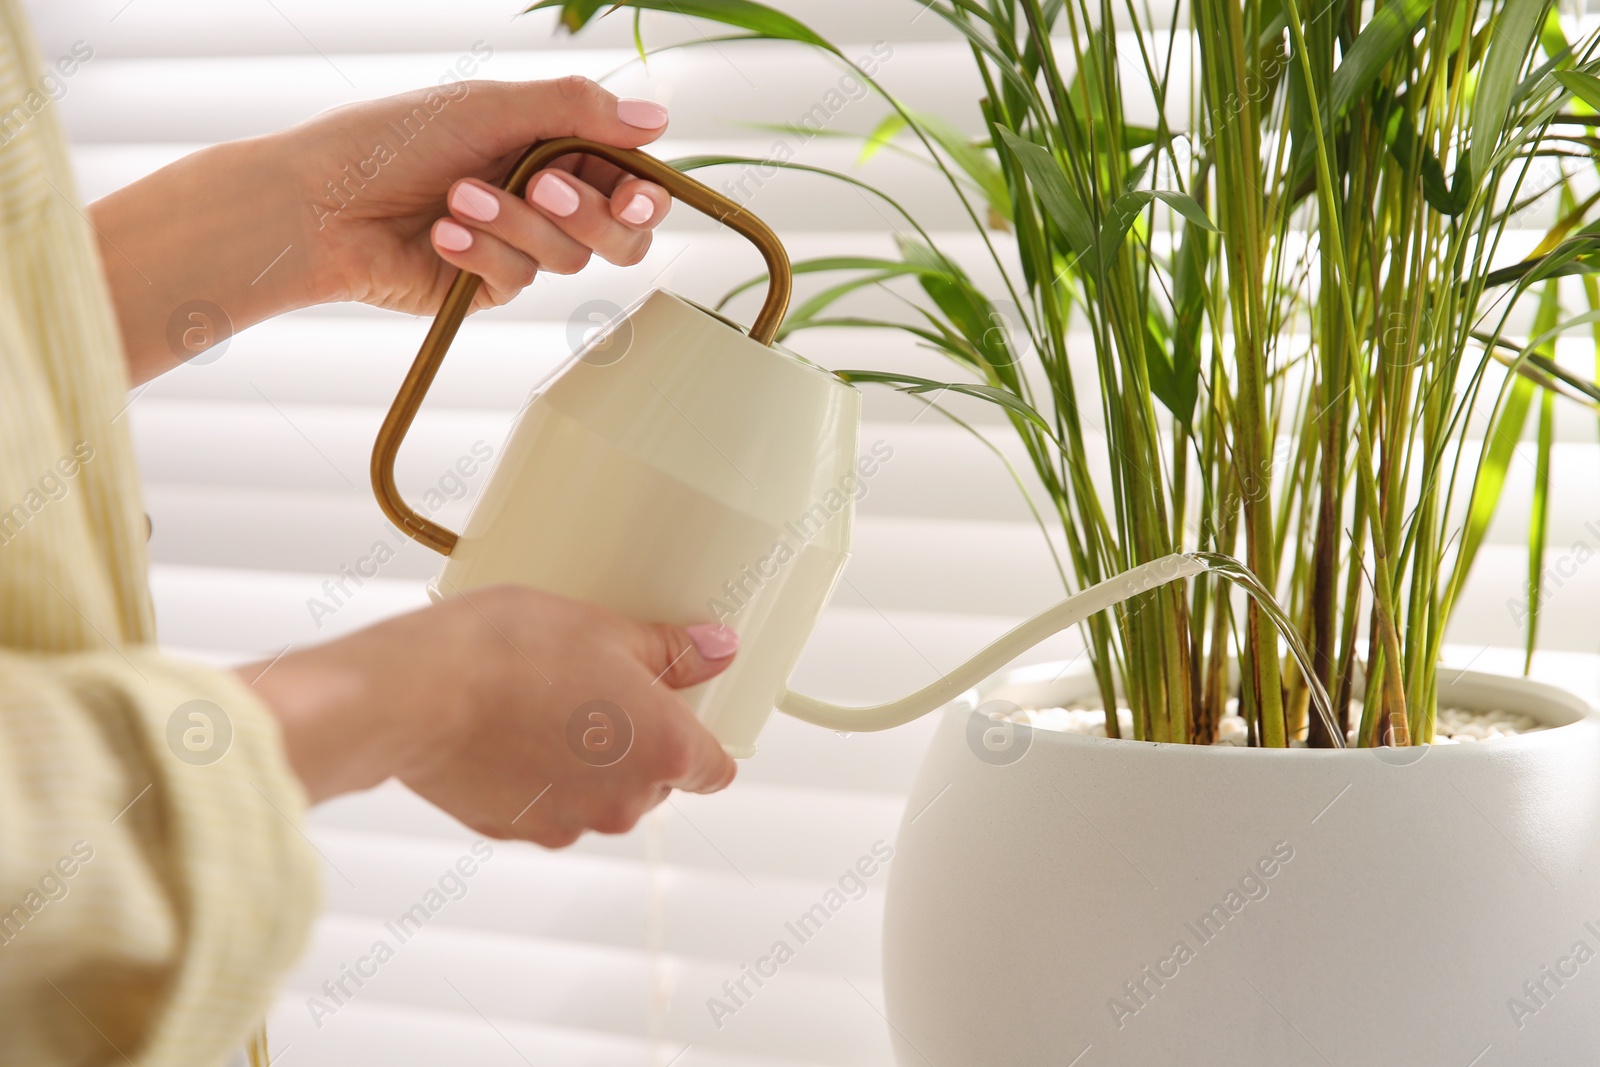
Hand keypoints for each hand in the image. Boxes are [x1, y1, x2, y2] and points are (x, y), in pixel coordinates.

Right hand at [241, 587, 739, 846]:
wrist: (414, 693)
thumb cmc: (513, 650)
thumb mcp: (605, 628)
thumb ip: (671, 650)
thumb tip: (718, 648)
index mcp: (663, 752)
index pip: (715, 769)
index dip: (702, 738)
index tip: (680, 709)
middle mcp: (624, 803)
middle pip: (654, 780)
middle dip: (636, 741)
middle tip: (598, 686)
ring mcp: (566, 825)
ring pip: (596, 794)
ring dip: (583, 761)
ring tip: (542, 701)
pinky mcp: (512, 831)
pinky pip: (542, 804)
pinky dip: (534, 776)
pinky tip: (505, 730)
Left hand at [302, 75, 674, 313]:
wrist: (320, 204)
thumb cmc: (392, 141)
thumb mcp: (488, 107)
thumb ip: (576, 110)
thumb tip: (657, 121)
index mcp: (551, 143)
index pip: (627, 176)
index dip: (642, 191)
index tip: (632, 194)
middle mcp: (543, 197)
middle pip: (619, 232)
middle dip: (588, 214)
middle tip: (544, 188)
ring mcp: (519, 244)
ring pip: (569, 257)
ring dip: (515, 224)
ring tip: (457, 197)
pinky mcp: (489, 284)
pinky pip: (519, 281)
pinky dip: (483, 253)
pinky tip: (441, 233)